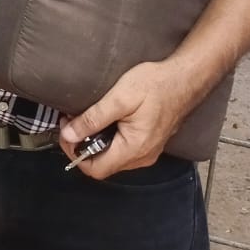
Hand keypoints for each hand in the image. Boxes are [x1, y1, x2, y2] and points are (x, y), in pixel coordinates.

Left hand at [58, 60, 201, 178]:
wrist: (183, 79)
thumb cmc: (156, 85)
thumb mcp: (118, 99)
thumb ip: (92, 119)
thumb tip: (69, 135)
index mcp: (134, 149)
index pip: (96, 169)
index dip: (75, 154)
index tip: (66, 133)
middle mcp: (142, 156)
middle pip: (102, 165)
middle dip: (82, 146)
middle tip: (72, 121)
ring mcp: (147, 151)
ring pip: (111, 158)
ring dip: (93, 142)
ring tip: (85, 118)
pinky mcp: (148, 142)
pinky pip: (122, 149)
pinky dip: (107, 138)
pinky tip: (102, 119)